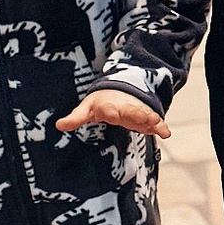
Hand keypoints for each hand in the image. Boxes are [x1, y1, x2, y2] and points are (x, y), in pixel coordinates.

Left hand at [56, 87, 171, 138]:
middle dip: (136, 114)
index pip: (108, 109)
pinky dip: (159, 127)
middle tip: (143, 118)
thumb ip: (75, 118)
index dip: (110, 111)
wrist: (119, 90)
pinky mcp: (144, 118)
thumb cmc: (100, 103)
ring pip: (144, 115)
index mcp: (107, 106)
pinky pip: (153, 122)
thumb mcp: (86, 109)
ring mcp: (135, 112)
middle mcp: (123, 107)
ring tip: (157, 123)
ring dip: (150, 119)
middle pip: (130, 111)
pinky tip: (166, 134)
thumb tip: (58, 125)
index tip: (111, 114)